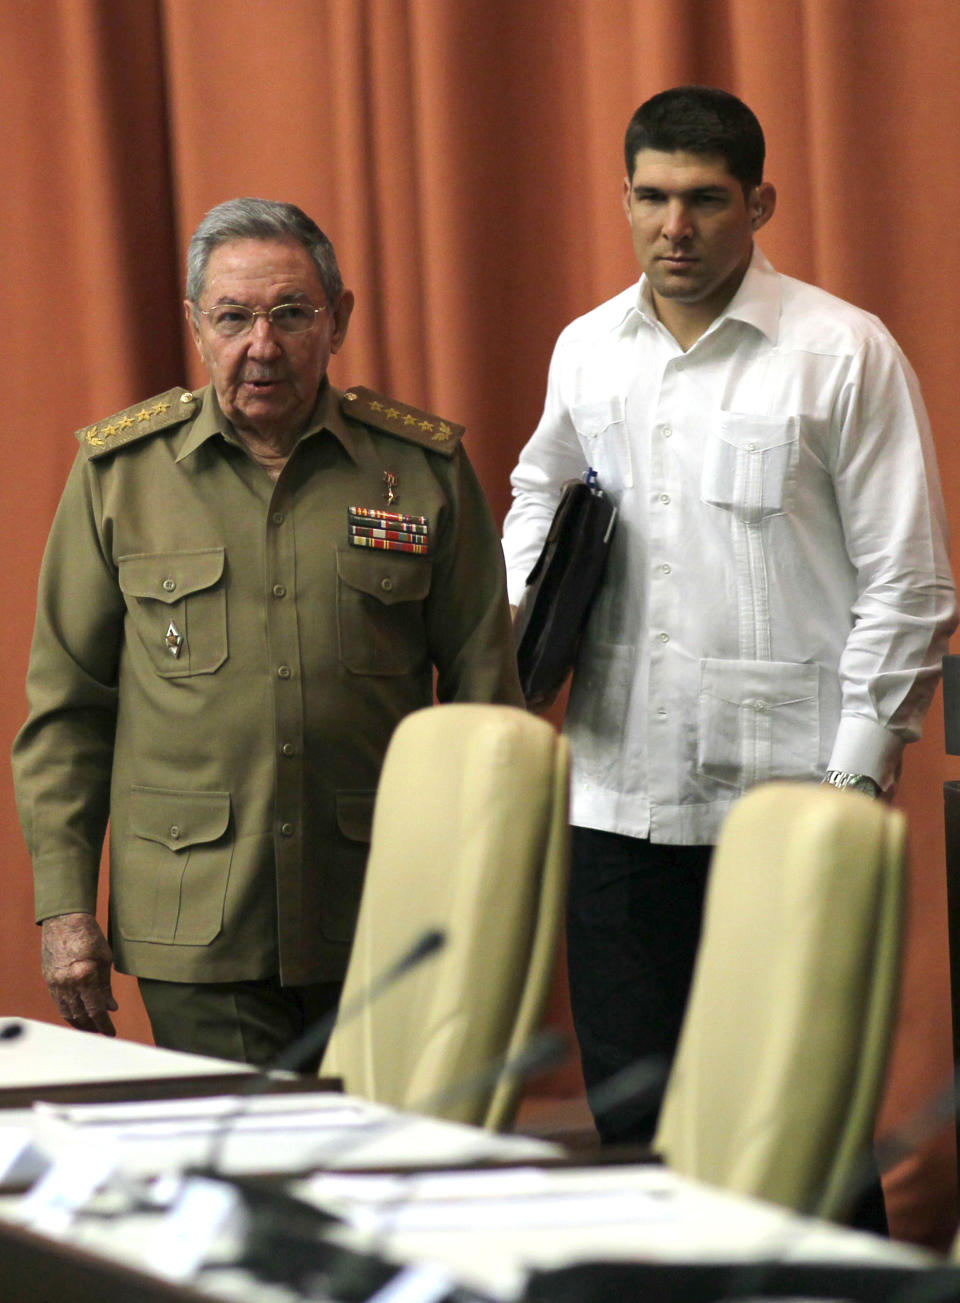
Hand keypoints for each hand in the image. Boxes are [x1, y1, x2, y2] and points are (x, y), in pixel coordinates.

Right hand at [41, 913, 117, 1034]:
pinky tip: (78, 1015)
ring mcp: (55, 983)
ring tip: (91, 1027)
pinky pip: (59, 1003)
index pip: (95, 1010)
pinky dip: (69, 1012)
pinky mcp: (49, 980)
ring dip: (80, 1023)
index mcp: (85, 976)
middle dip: (92, 1026)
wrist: (65, 920)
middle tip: (103, 1031)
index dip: (104, 1024)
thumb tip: (111, 1008)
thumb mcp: (104, 960)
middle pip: (80, 1015)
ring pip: (67, 1012)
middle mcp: (67, 983)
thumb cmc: (90, 936)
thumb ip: (106, 987)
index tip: (111, 1033)